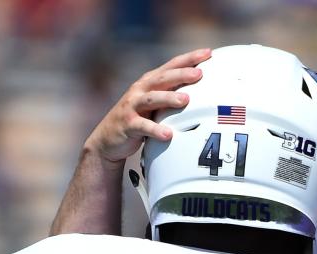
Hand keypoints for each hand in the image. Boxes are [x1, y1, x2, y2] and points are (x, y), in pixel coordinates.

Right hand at [84, 48, 212, 164]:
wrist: (108, 138)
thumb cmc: (139, 119)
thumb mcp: (155, 104)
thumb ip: (172, 95)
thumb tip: (203, 92)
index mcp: (149, 82)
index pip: (171, 66)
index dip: (189, 58)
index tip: (208, 53)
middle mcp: (140, 90)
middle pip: (162, 78)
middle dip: (181, 74)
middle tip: (199, 73)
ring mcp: (132, 106)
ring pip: (152, 99)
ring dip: (168, 98)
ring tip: (185, 100)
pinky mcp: (127, 124)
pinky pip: (142, 127)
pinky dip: (155, 130)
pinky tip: (168, 135)